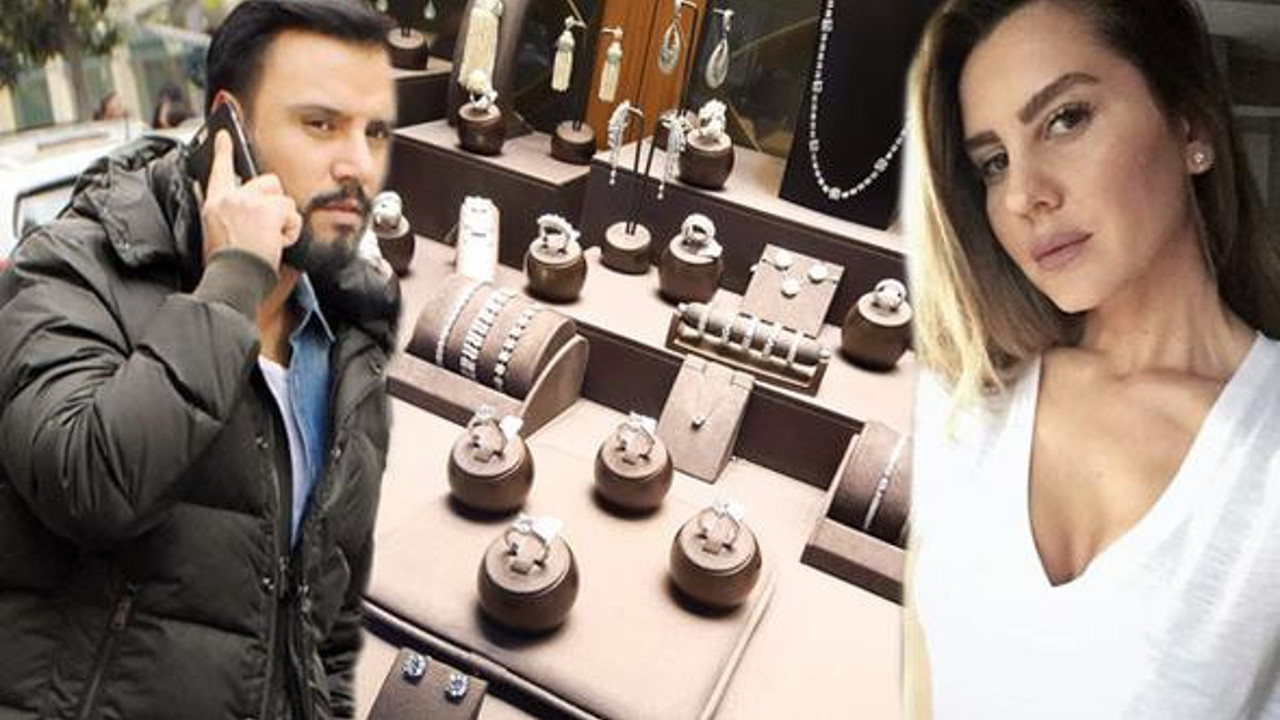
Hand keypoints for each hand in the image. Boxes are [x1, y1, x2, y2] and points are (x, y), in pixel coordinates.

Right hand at [198, 131, 300, 270]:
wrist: (234, 277)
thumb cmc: (227, 264)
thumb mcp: (214, 234)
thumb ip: (223, 213)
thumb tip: (219, 200)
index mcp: (214, 204)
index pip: (218, 170)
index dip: (223, 150)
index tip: (224, 135)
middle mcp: (231, 198)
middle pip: (267, 183)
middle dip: (275, 203)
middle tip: (268, 228)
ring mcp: (250, 202)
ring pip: (284, 200)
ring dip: (283, 221)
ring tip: (270, 240)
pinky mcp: (268, 209)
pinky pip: (292, 214)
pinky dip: (291, 230)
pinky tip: (277, 243)